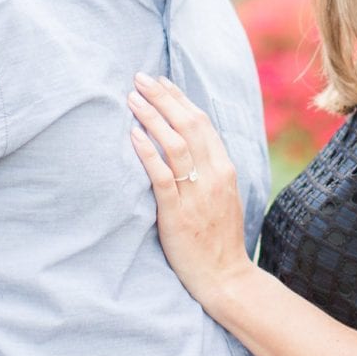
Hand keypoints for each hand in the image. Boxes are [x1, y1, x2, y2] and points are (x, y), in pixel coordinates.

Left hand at [128, 72, 253, 314]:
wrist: (225, 277)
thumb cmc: (219, 239)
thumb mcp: (222, 197)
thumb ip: (209, 171)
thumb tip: (188, 147)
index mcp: (224, 169)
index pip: (202, 123)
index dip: (180, 99)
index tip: (161, 81)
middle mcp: (214, 175)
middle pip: (188, 125)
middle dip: (162, 98)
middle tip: (140, 78)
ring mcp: (197, 194)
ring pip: (175, 144)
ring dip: (152, 117)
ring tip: (132, 98)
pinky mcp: (177, 213)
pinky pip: (162, 176)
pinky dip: (147, 152)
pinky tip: (133, 134)